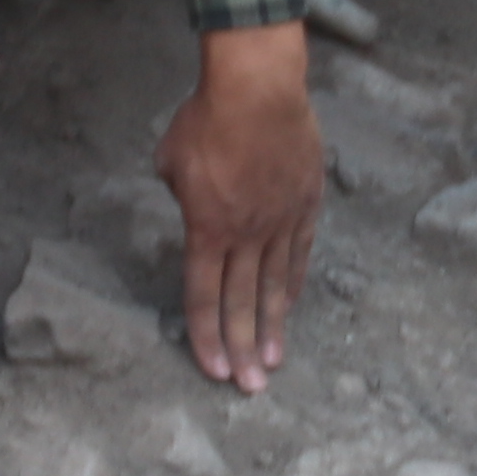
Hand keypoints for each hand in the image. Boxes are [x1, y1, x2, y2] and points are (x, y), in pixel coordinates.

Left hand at [158, 26, 321, 394]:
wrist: (258, 87)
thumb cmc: (206, 117)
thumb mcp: (170, 159)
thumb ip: (178, 193)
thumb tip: (188, 202)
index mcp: (206, 230)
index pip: (203, 296)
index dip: (206, 337)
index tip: (213, 369)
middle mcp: (245, 235)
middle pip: (242, 303)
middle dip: (243, 349)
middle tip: (250, 388)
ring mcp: (280, 222)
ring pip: (276, 286)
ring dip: (274, 326)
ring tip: (275, 362)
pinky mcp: (306, 203)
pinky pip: (300, 252)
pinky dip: (295, 282)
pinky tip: (292, 304)